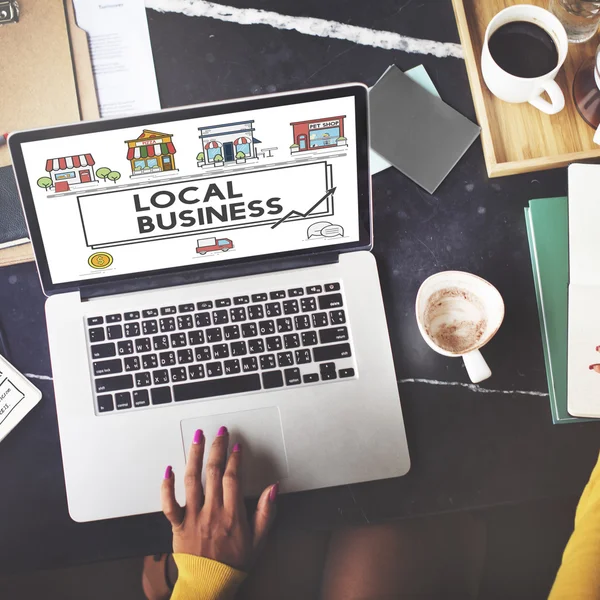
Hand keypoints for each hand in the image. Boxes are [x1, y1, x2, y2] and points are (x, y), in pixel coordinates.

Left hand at [161, 427, 277, 570]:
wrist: (210, 585)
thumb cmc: (233, 563)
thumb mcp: (259, 540)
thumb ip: (266, 512)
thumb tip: (273, 489)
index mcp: (232, 514)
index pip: (233, 478)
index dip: (235, 459)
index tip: (236, 447)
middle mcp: (212, 512)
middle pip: (213, 472)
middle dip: (217, 448)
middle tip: (220, 433)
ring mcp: (193, 517)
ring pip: (192, 480)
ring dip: (195, 455)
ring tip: (198, 438)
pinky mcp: (177, 525)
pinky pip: (169, 504)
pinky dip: (166, 486)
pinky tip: (168, 469)